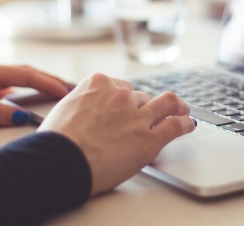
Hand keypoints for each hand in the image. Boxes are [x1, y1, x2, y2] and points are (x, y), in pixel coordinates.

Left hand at [0, 60, 70, 127]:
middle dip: (48, 79)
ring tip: (53, 90)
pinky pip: (1, 84)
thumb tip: (23, 117)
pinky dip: (18, 88)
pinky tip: (20, 96)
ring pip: (14, 77)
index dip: (49, 83)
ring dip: (35, 83)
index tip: (68, 91)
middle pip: (24, 72)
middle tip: (70, 87)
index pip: (26, 74)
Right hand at [37, 73, 195, 195]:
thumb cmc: (55, 141)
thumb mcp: (64, 110)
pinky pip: (175, 126)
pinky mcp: (149, 139)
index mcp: (98, 84)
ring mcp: (138, 115)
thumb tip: (82, 112)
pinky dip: (185, 124)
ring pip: (166, 103)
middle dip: (146, 107)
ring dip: (176, 107)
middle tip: (152, 114)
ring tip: (182, 110)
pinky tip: (188, 125)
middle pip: (142, 97)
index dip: (127, 98)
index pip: (121, 86)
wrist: (60, 160)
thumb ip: (81, 105)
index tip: (130, 104)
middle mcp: (121, 95)